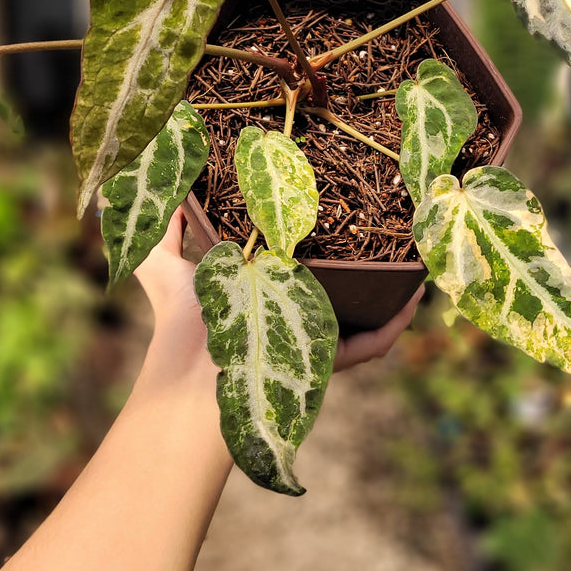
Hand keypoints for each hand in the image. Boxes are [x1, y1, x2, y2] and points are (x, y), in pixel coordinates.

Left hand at [134, 209, 424, 374]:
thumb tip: (158, 194)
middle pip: (332, 290)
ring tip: (411, 267)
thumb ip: (161, 231)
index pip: (289, 265)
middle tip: (383, 236)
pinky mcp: (324, 362)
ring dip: (388, 294)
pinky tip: (411, 300)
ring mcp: (308, 340)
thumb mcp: (164, 266)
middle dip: (360, 268)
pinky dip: (394, 324)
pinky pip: (369, 345)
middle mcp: (285, 315)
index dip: (312, 242)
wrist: (187, 377)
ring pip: (360, 316)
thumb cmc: (179, 321)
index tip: (332, 209)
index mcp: (256, 291)